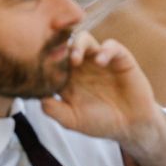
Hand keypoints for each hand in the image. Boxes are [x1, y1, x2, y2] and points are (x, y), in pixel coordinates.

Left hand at [40, 30, 163, 150]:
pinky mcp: (120, 59)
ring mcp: (100, 61)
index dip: (43, 60)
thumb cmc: (100, 123)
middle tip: (53, 56)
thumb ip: (54, 110)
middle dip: (56, 46)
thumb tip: (38, 97)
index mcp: (67, 78)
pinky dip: (105, 50)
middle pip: (64, 45)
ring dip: (77, 45)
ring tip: (75, 59)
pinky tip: (101, 62)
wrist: (130, 126)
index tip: (35, 65)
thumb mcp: (72, 120)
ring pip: (85, 39)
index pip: (50, 61)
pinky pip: (111, 46)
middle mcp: (82, 66)